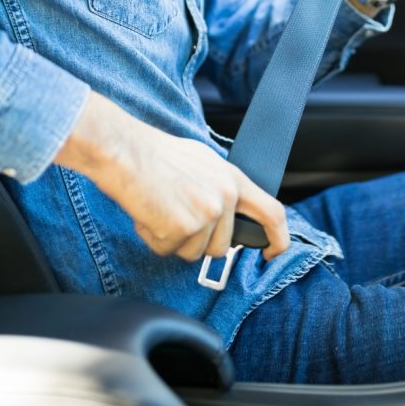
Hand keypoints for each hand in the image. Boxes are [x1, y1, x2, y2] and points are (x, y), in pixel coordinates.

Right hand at [55, 92, 289, 261]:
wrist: (127, 152)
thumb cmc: (156, 155)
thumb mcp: (203, 163)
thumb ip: (220, 187)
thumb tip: (226, 210)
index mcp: (233, 179)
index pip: (272, 213)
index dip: (277, 239)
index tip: (271, 253)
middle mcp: (225, 197)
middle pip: (221, 247)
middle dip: (197, 243)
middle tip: (175, 218)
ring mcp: (206, 214)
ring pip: (194, 253)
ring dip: (174, 240)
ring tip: (160, 210)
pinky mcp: (183, 228)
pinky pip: (168, 251)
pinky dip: (154, 239)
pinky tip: (148, 214)